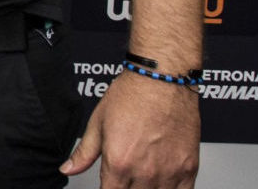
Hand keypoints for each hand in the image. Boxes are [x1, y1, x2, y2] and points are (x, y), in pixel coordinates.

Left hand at [60, 70, 200, 187]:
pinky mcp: (189, 168)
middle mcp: (145, 171)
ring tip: (141, 181)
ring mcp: (170, 172)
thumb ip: (83, 153)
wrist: (162, 79)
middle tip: (124, 179)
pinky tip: (162, 185)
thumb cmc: (132, 95)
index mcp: (119, 162)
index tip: (108, 184)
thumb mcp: (97, 123)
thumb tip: (68, 169)